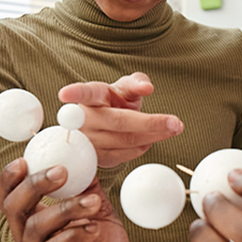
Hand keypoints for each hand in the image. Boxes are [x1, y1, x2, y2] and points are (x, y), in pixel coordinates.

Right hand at [0, 159, 147, 241]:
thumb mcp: (98, 215)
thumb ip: (88, 190)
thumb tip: (87, 159)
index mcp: (33, 224)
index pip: (8, 197)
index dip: (10, 177)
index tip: (26, 158)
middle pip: (13, 207)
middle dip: (34, 185)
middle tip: (61, 171)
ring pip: (34, 227)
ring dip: (65, 208)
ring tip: (94, 203)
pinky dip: (73, 234)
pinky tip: (93, 229)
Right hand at [59, 72, 183, 167]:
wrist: (106, 127)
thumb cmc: (115, 103)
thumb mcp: (126, 88)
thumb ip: (136, 83)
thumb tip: (147, 87)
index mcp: (91, 97)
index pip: (83, 93)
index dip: (74, 93)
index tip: (65, 93)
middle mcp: (85, 119)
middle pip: (118, 122)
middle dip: (150, 123)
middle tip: (176, 122)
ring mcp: (88, 141)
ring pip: (125, 141)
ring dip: (153, 136)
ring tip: (174, 128)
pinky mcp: (96, 159)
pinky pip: (124, 155)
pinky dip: (143, 147)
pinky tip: (152, 139)